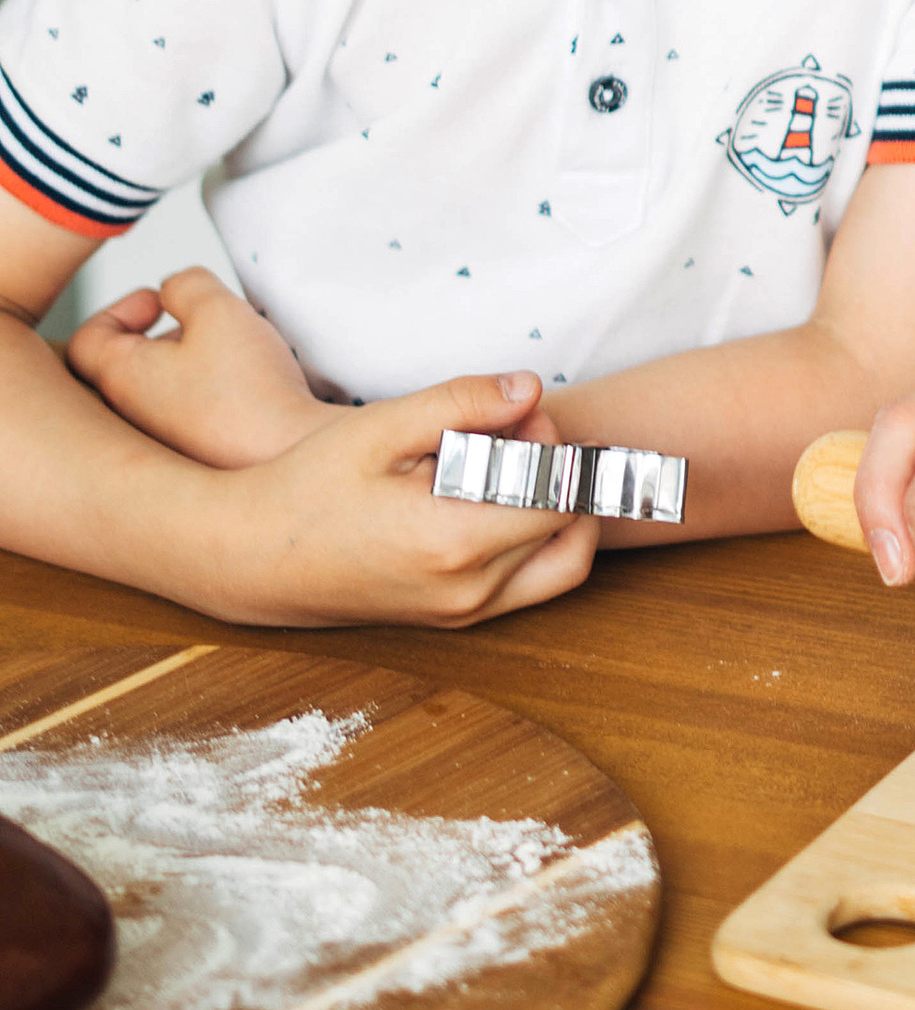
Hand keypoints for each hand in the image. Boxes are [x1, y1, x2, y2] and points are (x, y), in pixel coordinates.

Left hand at [68, 265, 326, 467]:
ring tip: (235, 356)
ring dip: (190, 367)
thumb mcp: (219, 310)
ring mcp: (162, 450)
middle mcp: (132, 421)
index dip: (119, 309)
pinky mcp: (197, 466)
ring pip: (160, 395)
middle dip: (164, 337)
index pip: (87, 340)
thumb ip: (187, 284)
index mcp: (122, 379)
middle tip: (202, 327)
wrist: (293, 466)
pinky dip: (210, 399)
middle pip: (127, 367)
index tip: (160, 303)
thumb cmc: (251, 393)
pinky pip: (188, 423)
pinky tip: (249, 393)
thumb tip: (175, 290)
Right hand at [192, 369, 598, 629]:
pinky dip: (532, 540)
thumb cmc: (308, 486)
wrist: (251, 559)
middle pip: (568, 529)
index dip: (555, 446)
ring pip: (559, 565)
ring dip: (554, 512)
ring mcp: (463, 613)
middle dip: (559, 474)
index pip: (560, 495)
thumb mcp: (379, 429)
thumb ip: (461, 403)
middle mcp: (469, 590)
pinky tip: (488, 497)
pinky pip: (528, 584)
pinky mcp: (454, 620)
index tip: (518, 414)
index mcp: (454, 542)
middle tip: (513, 434)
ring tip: (506, 466)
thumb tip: (532, 388)